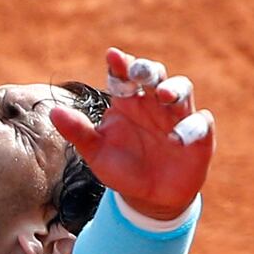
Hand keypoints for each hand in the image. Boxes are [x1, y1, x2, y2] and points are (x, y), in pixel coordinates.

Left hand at [48, 47, 215, 221]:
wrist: (147, 198)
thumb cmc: (120, 168)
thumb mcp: (95, 153)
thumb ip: (78, 132)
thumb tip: (52, 112)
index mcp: (126, 102)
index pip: (123, 76)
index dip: (120, 64)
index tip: (112, 55)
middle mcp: (152, 103)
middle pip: (154, 75)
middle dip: (148, 69)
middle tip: (139, 71)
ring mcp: (177, 117)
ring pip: (182, 89)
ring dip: (174, 89)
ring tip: (163, 95)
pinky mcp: (199, 136)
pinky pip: (201, 123)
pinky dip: (192, 126)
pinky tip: (178, 137)